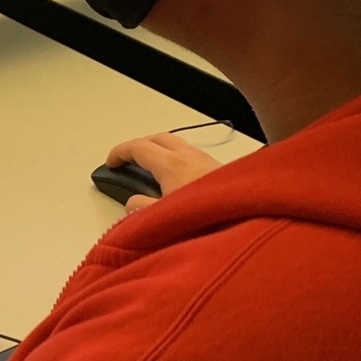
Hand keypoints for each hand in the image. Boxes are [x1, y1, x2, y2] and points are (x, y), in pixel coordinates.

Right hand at [105, 130, 223, 211]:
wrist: (250, 222)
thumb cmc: (210, 218)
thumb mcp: (165, 219)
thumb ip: (141, 211)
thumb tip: (132, 204)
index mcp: (172, 165)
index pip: (138, 147)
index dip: (120, 152)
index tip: (110, 162)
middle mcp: (191, 157)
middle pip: (158, 138)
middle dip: (139, 146)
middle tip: (128, 161)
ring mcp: (208, 161)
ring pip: (177, 145)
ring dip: (160, 151)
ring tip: (151, 170)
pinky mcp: (222, 171)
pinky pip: (193, 155)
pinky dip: (178, 159)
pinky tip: (179, 181)